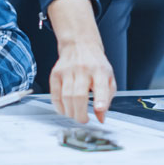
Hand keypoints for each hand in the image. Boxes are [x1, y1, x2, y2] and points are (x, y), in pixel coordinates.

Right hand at [47, 0, 115, 123]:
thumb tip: (101, 118)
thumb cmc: (96, 64)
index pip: (101, 86)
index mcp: (100, 70)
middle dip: (80, 114)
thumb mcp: (108, 77)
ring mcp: (68, 71)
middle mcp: (83, 69)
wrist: (80, 44)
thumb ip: (107, 98)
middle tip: (83, 120)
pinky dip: (59, 107)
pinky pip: (55, 95)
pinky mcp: (56, 74)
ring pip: (66, 97)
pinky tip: (65, 110)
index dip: (101, 100)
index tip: (99, 110)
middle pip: (79, 96)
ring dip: (70, 112)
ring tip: (75, 115)